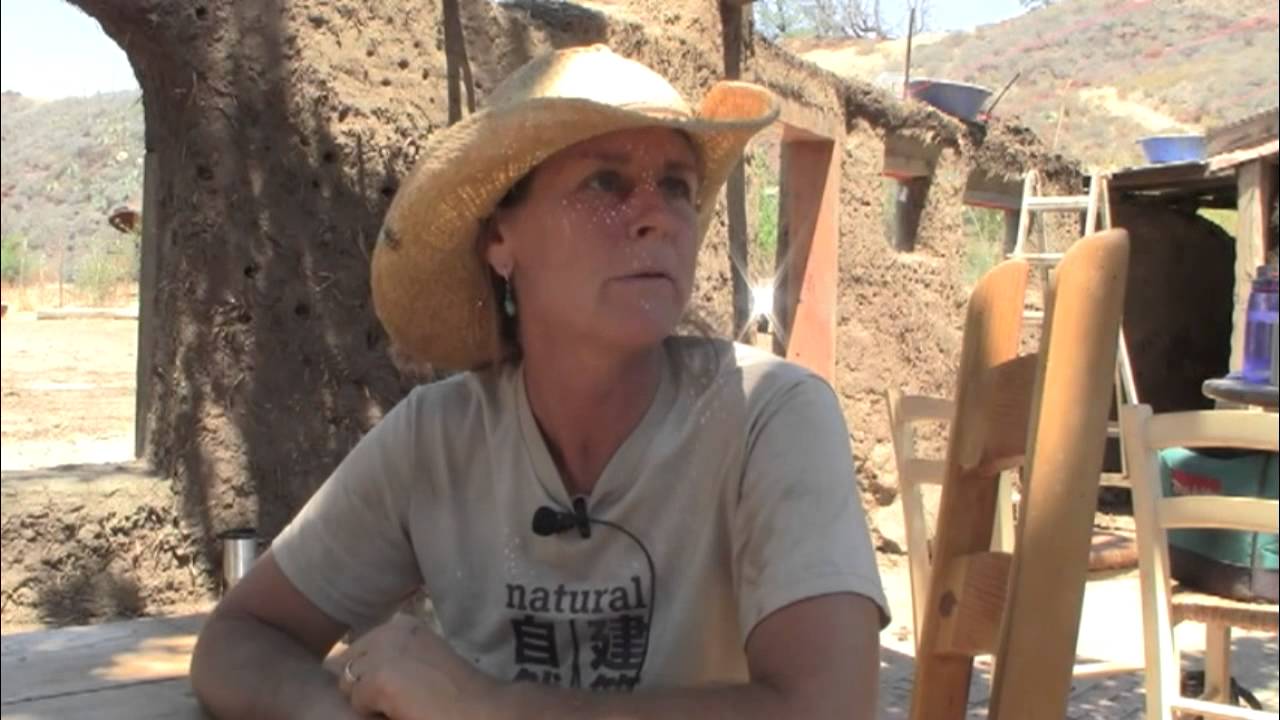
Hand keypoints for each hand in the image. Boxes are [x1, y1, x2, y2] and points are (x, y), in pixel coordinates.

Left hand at [337, 613, 496, 719]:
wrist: (480, 710)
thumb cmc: (454, 692)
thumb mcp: (420, 659)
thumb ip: (389, 654)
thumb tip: (336, 666)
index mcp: (402, 624)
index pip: (358, 650)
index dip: (372, 674)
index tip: (404, 684)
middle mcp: (390, 630)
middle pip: (348, 664)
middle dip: (364, 685)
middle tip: (402, 696)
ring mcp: (384, 653)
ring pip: (348, 685)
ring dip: (368, 700)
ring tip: (402, 702)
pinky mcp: (380, 680)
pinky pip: (357, 703)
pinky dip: (374, 713)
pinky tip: (403, 709)